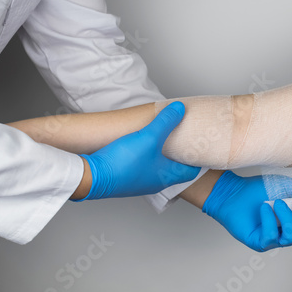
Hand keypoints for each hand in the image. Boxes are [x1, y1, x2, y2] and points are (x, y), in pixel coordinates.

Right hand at [75, 102, 200, 199]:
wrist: (92, 176)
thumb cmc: (124, 161)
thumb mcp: (149, 136)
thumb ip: (166, 121)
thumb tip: (181, 108)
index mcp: (167, 176)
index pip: (191, 171)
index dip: (197, 158)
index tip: (200, 147)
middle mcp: (156, 183)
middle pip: (175, 170)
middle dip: (179, 155)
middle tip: (183, 141)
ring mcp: (140, 183)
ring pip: (157, 169)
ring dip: (161, 156)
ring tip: (162, 140)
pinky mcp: (125, 180)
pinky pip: (141, 168)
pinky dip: (145, 158)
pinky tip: (139, 147)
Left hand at [202, 171, 291, 251]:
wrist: (233, 191)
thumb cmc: (258, 190)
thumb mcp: (287, 186)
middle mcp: (288, 233)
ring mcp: (274, 240)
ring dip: (287, 218)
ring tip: (276, 202)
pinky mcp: (259, 242)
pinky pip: (271, 237)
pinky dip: (269, 220)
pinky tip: (263, 207)